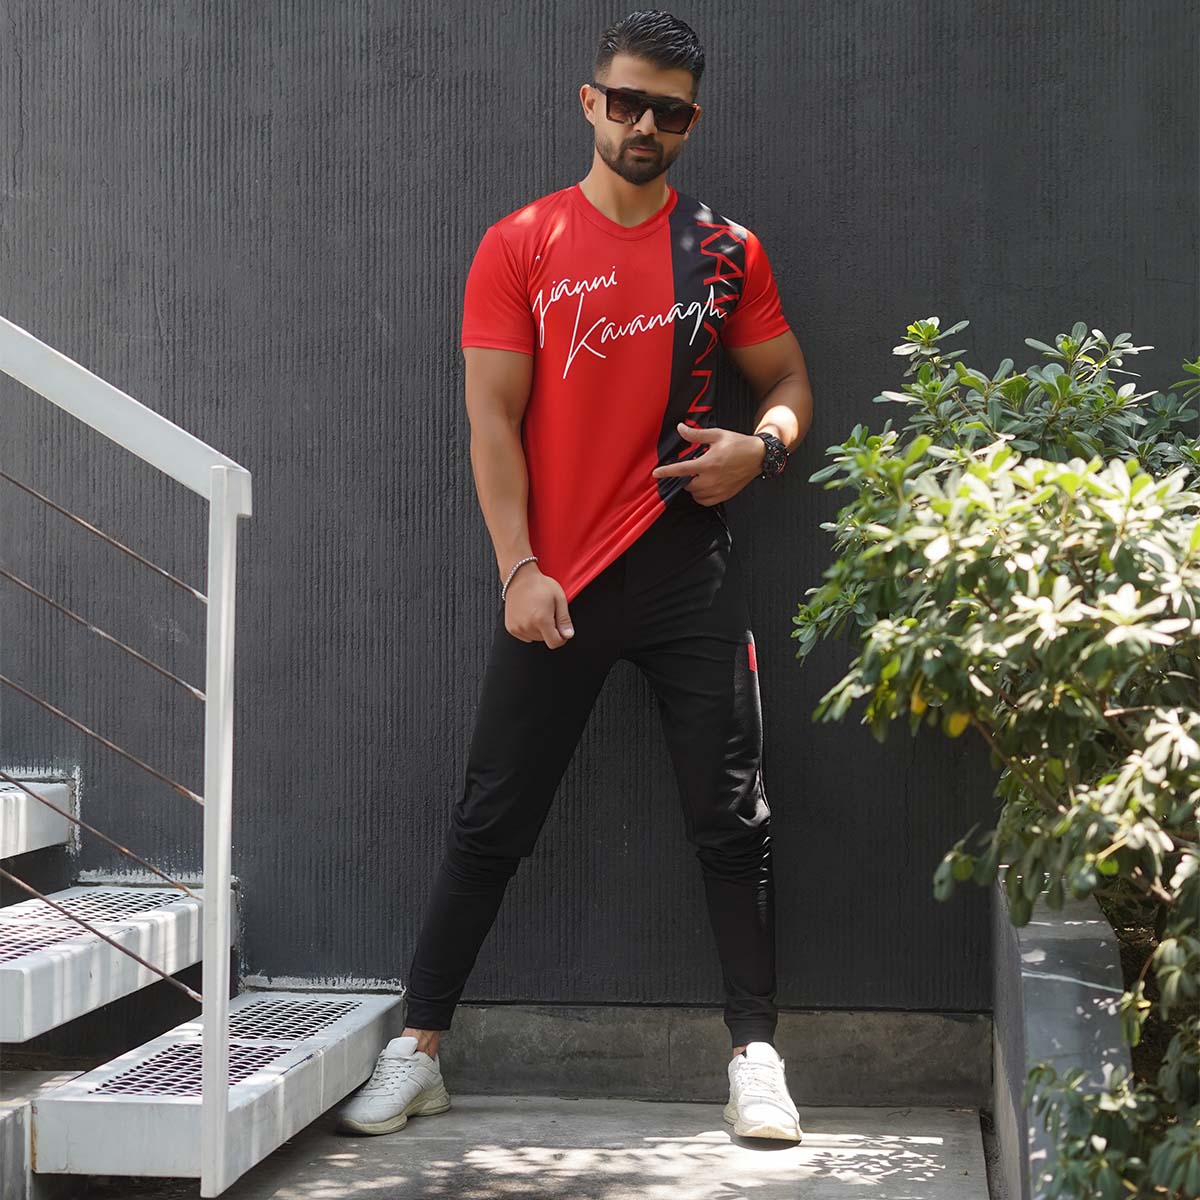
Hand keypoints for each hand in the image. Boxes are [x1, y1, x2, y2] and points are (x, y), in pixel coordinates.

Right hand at [503, 564, 574, 648]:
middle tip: (548, 613)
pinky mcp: (511, 627)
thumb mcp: (559, 599)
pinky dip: (529, 629)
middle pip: (545, 640)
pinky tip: (529, 615)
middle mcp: (527, 626)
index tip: (561, 628)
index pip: (554, 643)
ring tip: (537, 612)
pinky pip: (525, 636)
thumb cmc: (540, 585)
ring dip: (539, 630)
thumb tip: (568, 635)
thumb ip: (564, 620)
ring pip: (535, 638)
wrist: (519, 577)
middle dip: (550, 630)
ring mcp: (517, 628)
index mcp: (541, 620)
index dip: (562, 637)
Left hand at [650, 422, 765, 503]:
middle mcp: (712, 479)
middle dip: (684, 478)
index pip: (682, 470)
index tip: (656, 474)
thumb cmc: (738, 444)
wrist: (759, 456)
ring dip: (692, 487)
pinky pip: (705, 501)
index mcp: (709, 463)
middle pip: (687, 485)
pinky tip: (704, 486)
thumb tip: (680, 428)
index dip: (666, 472)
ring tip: (698, 477)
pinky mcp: (724, 495)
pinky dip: (700, 496)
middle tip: (689, 470)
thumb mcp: (717, 435)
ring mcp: (719, 489)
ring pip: (695, 495)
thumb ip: (696, 434)